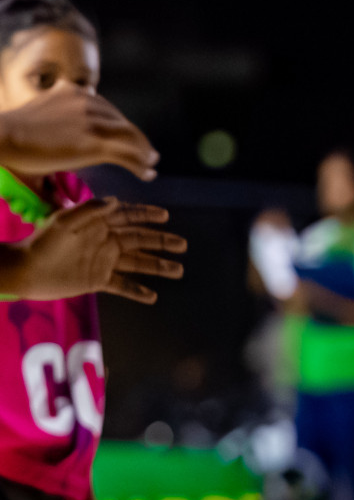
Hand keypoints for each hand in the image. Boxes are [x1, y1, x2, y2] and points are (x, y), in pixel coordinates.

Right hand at [0, 85, 158, 178]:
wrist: (2, 136)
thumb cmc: (13, 130)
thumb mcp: (42, 111)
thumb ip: (60, 111)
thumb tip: (67, 113)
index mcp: (75, 92)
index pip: (108, 110)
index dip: (121, 126)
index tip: (129, 138)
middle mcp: (88, 102)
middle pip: (122, 122)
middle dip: (137, 139)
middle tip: (148, 154)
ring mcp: (92, 122)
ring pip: (129, 137)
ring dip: (143, 152)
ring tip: (151, 164)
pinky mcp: (94, 142)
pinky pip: (126, 154)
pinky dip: (140, 165)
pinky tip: (147, 174)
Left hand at [16, 199, 185, 302]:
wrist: (25, 270)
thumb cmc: (42, 242)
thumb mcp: (63, 220)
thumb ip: (90, 210)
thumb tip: (117, 202)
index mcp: (99, 225)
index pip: (128, 217)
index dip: (147, 215)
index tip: (165, 216)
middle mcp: (106, 242)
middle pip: (140, 240)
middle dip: (162, 242)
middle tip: (182, 245)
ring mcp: (104, 261)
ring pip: (137, 263)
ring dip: (157, 266)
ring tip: (178, 271)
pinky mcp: (98, 280)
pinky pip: (122, 286)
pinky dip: (136, 291)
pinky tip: (151, 296)